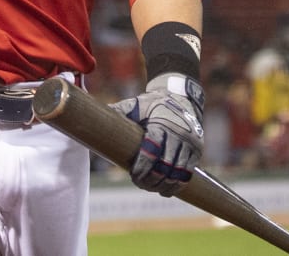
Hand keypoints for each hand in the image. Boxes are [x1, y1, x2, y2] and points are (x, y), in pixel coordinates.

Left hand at [110, 73, 204, 195]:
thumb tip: (91, 117)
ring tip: (150, 188)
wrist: (181, 97)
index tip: (133, 175)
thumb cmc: (153, 104)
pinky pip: (188, 174)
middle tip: (139, 183)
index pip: (152, 151)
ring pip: (178, 173)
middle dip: (151, 179)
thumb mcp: (136, 104)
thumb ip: (119, 112)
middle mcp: (179, 135)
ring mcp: (190, 144)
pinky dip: (177, 185)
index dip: (142, 167)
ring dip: (164, 185)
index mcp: (162, 124)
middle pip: (165, 166)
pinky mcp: (197, 151)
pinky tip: (166, 190)